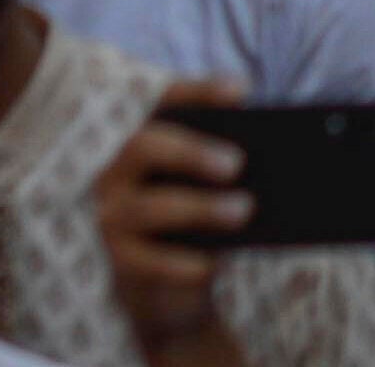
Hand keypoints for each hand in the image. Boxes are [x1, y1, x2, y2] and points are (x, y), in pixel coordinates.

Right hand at [95, 92, 261, 363]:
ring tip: (244, 210)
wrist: (161, 282)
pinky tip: (218, 262)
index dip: (199, 92)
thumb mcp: (201, 181)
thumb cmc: (189, 213)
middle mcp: (114, 170)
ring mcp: (111, 216)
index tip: (240, 92)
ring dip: (200, 208)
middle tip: (237, 163)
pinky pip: (150, 263)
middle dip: (191, 152)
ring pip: (149, 207)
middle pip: (144, 147)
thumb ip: (220, 156)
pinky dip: (186, 264)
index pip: (162, 101)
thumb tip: (263, 143)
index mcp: (138, 136)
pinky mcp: (119, 263)